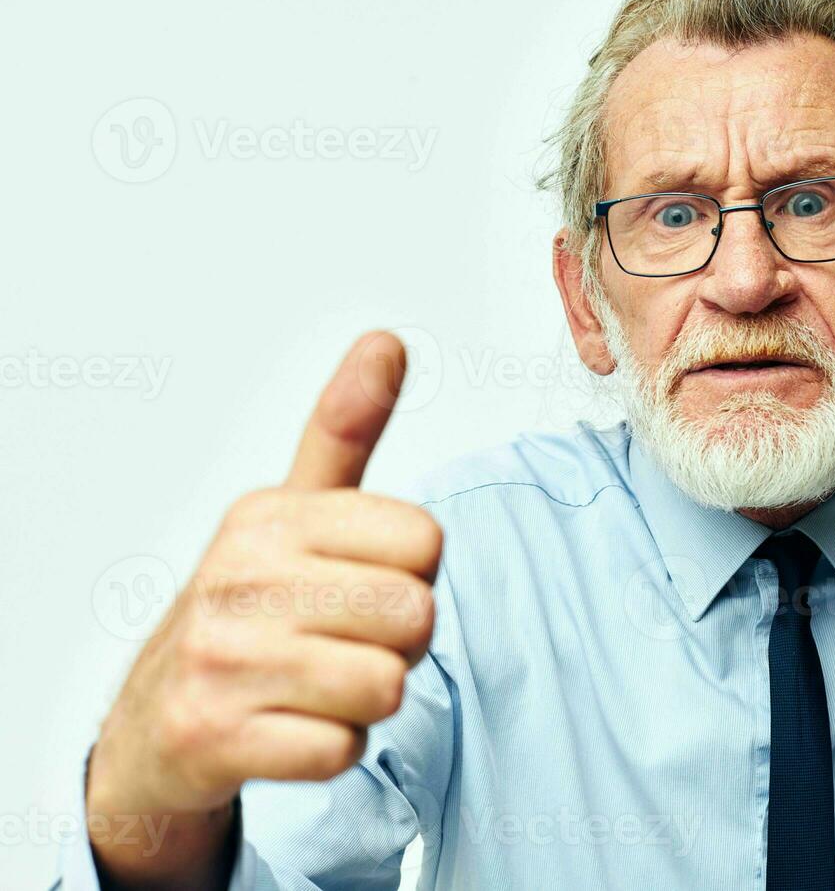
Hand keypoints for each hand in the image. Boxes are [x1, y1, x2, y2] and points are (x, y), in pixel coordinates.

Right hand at [86, 332, 440, 888]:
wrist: (154, 723)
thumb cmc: (247, 609)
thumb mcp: (290, 512)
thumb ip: (345, 429)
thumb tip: (388, 339)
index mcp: (268, 516)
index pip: (426, 539)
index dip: (413, 574)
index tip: (361, 583)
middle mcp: (238, 577)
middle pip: (417, 615)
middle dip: (399, 643)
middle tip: (342, 642)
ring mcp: (221, 657)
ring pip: (387, 686)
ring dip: (368, 700)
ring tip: (316, 685)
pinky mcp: (214, 736)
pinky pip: (343, 750)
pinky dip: (334, 750)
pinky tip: (290, 728)